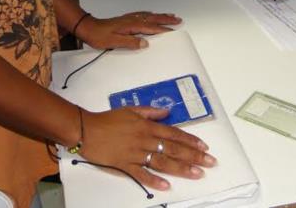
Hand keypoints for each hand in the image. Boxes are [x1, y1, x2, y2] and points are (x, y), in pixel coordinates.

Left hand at [77, 11, 180, 49]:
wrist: (88, 28)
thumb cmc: (99, 36)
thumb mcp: (114, 42)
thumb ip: (130, 42)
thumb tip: (145, 43)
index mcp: (131, 26)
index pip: (151, 28)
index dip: (163, 29)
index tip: (174, 31)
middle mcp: (132, 20)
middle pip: (153, 18)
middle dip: (166, 19)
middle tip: (178, 20)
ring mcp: (129, 18)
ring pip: (149, 16)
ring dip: (160, 15)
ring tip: (170, 16)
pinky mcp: (126, 19)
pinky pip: (142, 14)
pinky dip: (150, 14)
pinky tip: (151, 15)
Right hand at [82, 106, 215, 190]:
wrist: (86, 130)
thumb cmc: (107, 119)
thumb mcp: (131, 110)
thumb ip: (150, 112)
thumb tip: (167, 112)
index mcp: (146, 126)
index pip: (174, 134)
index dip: (190, 141)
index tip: (204, 147)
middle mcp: (144, 140)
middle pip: (173, 149)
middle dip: (193, 156)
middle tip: (209, 162)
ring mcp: (135, 154)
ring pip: (162, 162)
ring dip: (181, 168)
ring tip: (197, 174)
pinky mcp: (125, 165)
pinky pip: (141, 175)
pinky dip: (154, 180)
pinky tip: (167, 185)